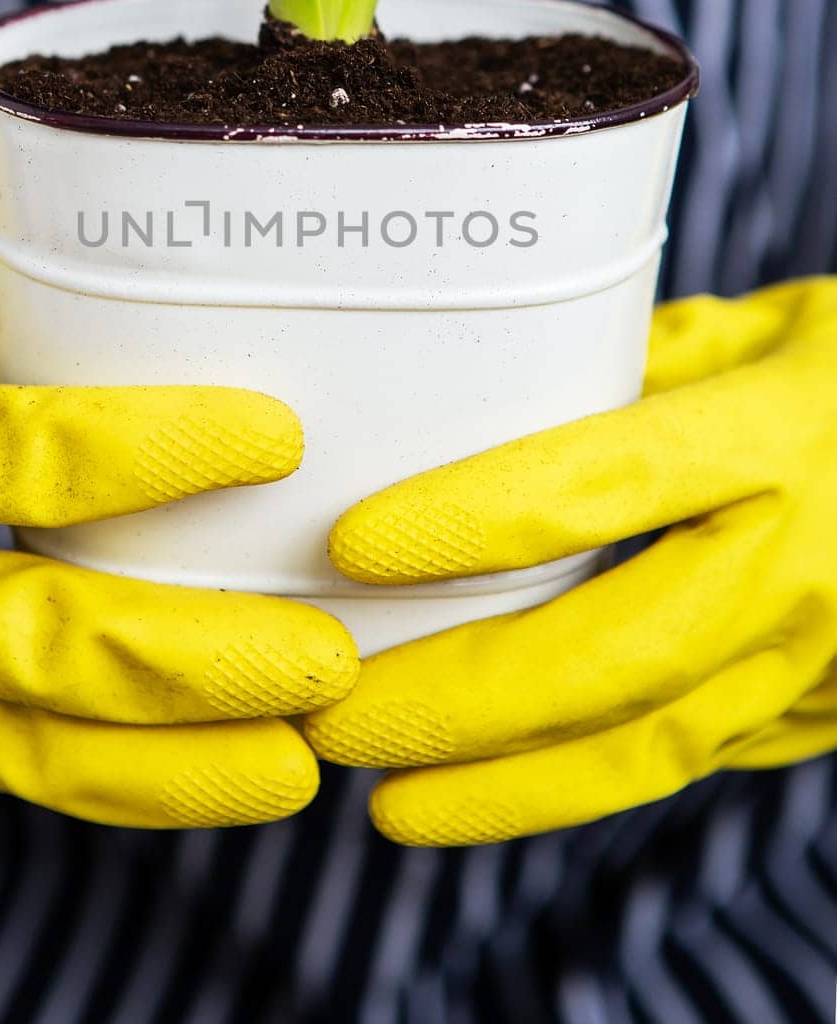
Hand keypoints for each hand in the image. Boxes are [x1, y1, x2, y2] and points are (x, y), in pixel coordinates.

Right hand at [0, 275, 357, 827]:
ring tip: (298, 753)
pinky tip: (221, 771)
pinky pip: (13, 767)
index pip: (15, 457)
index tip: (276, 437)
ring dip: (175, 759)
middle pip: (37, 637)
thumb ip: (9, 360)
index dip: (150, 451)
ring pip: (28, 740)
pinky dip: (122, 780)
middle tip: (324, 655)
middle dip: (192, 659)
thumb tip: (164, 338)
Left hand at [305, 279, 836, 845]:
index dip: (475, 521)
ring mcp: (818, 657)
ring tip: (385, 797)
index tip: (354, 545)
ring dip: (505, 784)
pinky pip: (683, 760)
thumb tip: (503, 374)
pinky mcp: (817, 716)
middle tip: (337, 713)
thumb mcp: (776, 329)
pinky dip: (575, 787)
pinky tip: (482, 792)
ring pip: (647, 743)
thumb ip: (647, 357)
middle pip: (610, 651)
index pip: (605, 483)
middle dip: (461, 699)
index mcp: (780, 436)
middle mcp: (800, 562)